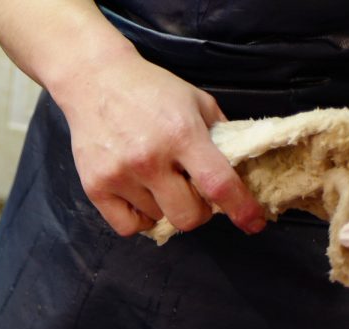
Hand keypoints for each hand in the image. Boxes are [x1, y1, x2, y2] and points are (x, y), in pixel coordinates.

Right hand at [52, 49, 264, 236]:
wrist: (95, 81)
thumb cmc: (149, 90)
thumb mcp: (196, 101)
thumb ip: (218, 135)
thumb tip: (238, 169)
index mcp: (182, 135)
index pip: (218, 184)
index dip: (241, 208)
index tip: (253, 223)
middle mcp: (150, 159)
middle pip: (188, 216)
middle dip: (199, 211)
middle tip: (192, 193)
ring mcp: (120, 176)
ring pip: (158, 220)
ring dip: (165, 206)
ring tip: (156, 181)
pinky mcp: (95, 187)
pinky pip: (128, 226)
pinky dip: (140, 219)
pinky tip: (141, 198)